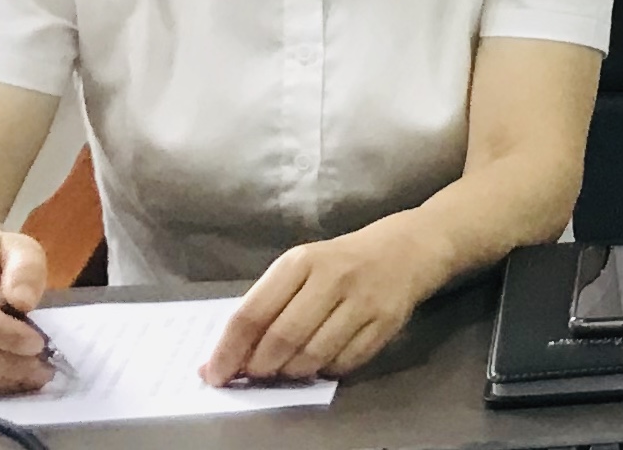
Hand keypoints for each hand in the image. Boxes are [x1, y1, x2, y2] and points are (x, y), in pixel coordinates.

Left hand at [205, 227, 440, 382]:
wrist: (408, 248)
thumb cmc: (341, 261)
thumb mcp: (300, 268)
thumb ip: (266, 307)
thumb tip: (224, 358)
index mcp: (300, 261)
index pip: (252, 313)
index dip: (228, 351)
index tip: (214, 375)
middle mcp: (333, 278)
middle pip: (282, 339)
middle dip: (260, 366)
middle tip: (255, 373)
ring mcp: (363, 300)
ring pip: (313, 356)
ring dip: (292, 373)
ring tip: (288, 368)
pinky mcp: (387, 322)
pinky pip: (345, 362)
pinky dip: (326, 371)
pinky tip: (323, 360)